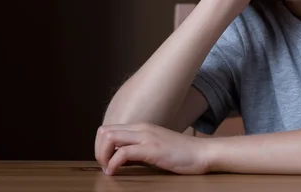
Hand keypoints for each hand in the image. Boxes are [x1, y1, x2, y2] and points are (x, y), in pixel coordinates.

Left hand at [95, 123, 210, 175]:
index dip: (101, 146)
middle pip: (104, 131)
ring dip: (103, 155)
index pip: (109, 129)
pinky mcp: (152, 149)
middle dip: (98, 150)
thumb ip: (138, 150)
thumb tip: (119, 159)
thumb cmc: (181, 154)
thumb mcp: (155, 148)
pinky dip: (113, 164)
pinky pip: (123, 153)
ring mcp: (146, 137)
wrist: (202, 153)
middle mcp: (142, 128)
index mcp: (142, 127)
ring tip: (109, 169)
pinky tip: (116, 172)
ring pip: (109, 137)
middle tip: (105, 166)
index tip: (106, 161)